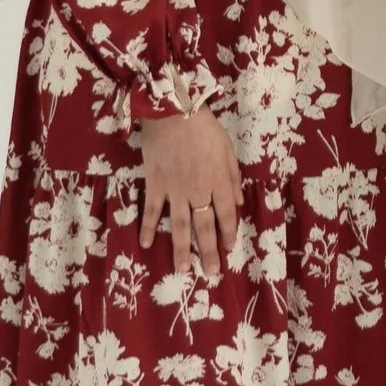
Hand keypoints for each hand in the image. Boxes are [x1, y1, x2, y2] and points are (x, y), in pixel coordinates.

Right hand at [137, 106, 243, 277]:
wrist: (173, 112)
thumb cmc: (204, 128)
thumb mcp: (228, 148)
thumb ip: (233, 176)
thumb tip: (238, 201)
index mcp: (219, 182)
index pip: (227, 214)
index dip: (229, 232)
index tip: (229, 247)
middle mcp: (198, 192)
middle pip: (205, 227)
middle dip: (209, 251)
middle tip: (211, 272)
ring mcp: (175, 191)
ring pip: (180, 226)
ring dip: (182, 249)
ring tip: (183, 269)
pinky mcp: (155, 185)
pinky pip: (153, 211)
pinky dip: (149, 228)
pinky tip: (146, 245)